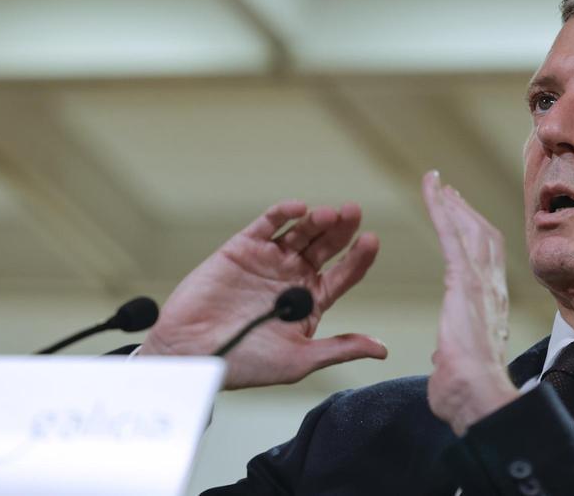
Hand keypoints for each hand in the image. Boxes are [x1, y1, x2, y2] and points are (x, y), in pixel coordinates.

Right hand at [142, 201, 386, 389]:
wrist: (191, 355)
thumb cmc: (244, 364)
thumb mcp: (298, 360)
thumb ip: (339, 349)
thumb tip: (382, 349)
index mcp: (311, 300)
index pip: (344, 273)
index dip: (359, 257)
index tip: (371, 241)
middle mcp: (293, 276)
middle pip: (327, 246)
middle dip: (343, 229)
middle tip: (354, 213)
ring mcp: (269, 260)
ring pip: (301, 231)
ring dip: (317, 220)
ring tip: (329, 215)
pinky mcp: (243, 248)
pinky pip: (267, 224)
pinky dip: (282, 213)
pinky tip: (298, 209)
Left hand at [423, 171, 518, 434]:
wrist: (477, 398)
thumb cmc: (466, 396)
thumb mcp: (455, 368)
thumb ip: (451, 356)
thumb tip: (443, 360)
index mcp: (491, 309)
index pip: (485, 263)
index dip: (475, 238)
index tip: (462, 222)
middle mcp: (492, 290)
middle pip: (483, 238)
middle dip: (466, 213)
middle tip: (449, 192)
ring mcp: (480, 282)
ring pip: (469, 230)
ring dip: (453, 204)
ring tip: (437, 184)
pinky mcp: (463, 280)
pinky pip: (452, 233)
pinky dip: (441, 206)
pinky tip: (431, 186)